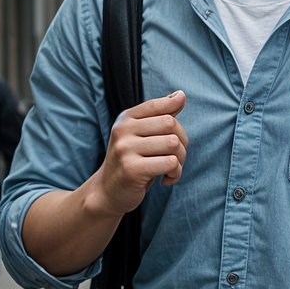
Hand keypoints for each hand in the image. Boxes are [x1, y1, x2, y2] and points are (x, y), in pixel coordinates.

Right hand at [93, 90, 187, 216]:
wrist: (107, 192)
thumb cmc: (131, 162)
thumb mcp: (141, 136)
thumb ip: (159, 116)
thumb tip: (180, 95)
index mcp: (125, 119)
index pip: (157, 105)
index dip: (173, 110)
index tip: (176, 123)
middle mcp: (123, 130)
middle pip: (170, 124)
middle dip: (182, 142)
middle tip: (175, 157)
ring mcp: (126, 149)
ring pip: (173, 144)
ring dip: (180, 160)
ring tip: (170, 169)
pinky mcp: (132, 169)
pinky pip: (170, 163)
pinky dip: (175, 173)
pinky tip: (165, 180)